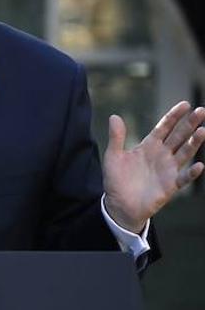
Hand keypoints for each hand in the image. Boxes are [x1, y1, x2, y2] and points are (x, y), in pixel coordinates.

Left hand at [103, 101, 204, 232]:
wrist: (119, 205)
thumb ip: (116, 137)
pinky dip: (192, 173)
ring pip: (185, 153)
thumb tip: (114, 116)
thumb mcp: (113, 157)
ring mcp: (168, 169)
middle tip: (201, 111)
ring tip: (203, 131)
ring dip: (194, 143)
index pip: (164, 127)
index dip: (174, 116)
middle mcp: (162, 155)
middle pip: (179, 136)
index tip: (185, 104)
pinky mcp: (170, 186)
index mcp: (149, 146)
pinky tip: (199, 165)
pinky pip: (184, 178)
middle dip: (190, 124)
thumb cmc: (116, 180)